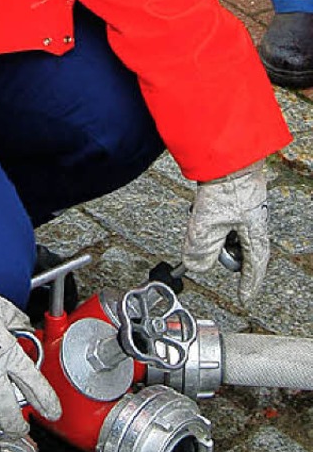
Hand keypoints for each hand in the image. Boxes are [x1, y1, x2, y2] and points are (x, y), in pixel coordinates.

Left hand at [182, 161, 268, 305]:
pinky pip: (225, 217)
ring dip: (216, 231)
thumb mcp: (207, 223)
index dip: (249, 284)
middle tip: (210, 245)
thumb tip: (195, 266)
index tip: (244, 298)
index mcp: (255, 233)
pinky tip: (203, 205)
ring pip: (231, 232)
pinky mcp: (237, 196)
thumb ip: (200, 249)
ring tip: (203, 215)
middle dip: (225, 251)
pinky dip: (213, 217)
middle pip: (242, 250)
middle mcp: (255, 222)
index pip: (254, 266)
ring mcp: (248, 208)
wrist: (229, 153)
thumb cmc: (226, 185)